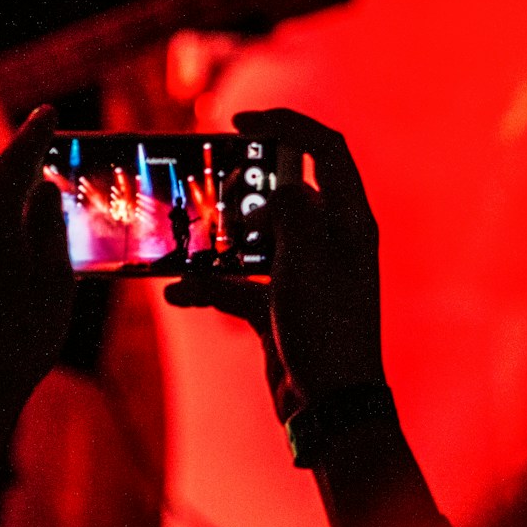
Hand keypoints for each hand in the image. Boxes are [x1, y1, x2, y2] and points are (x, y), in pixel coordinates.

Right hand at [165, 108, 384, 421]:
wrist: (329, 406)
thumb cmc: (327, 327)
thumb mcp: (306, 255)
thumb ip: (288, 209)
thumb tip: (272, 196)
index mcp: (349, 220)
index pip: (324, 150)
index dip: (287, 124)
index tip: (240, 121)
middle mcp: (329, 242)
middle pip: (281, 192)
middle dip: (240, 190)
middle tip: (212, 192)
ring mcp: (302, 276)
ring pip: (252, 239)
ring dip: (217, 241)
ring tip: (189, 241)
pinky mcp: (278, 308)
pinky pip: (236, 284)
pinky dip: (207, 287)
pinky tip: (178, 293)